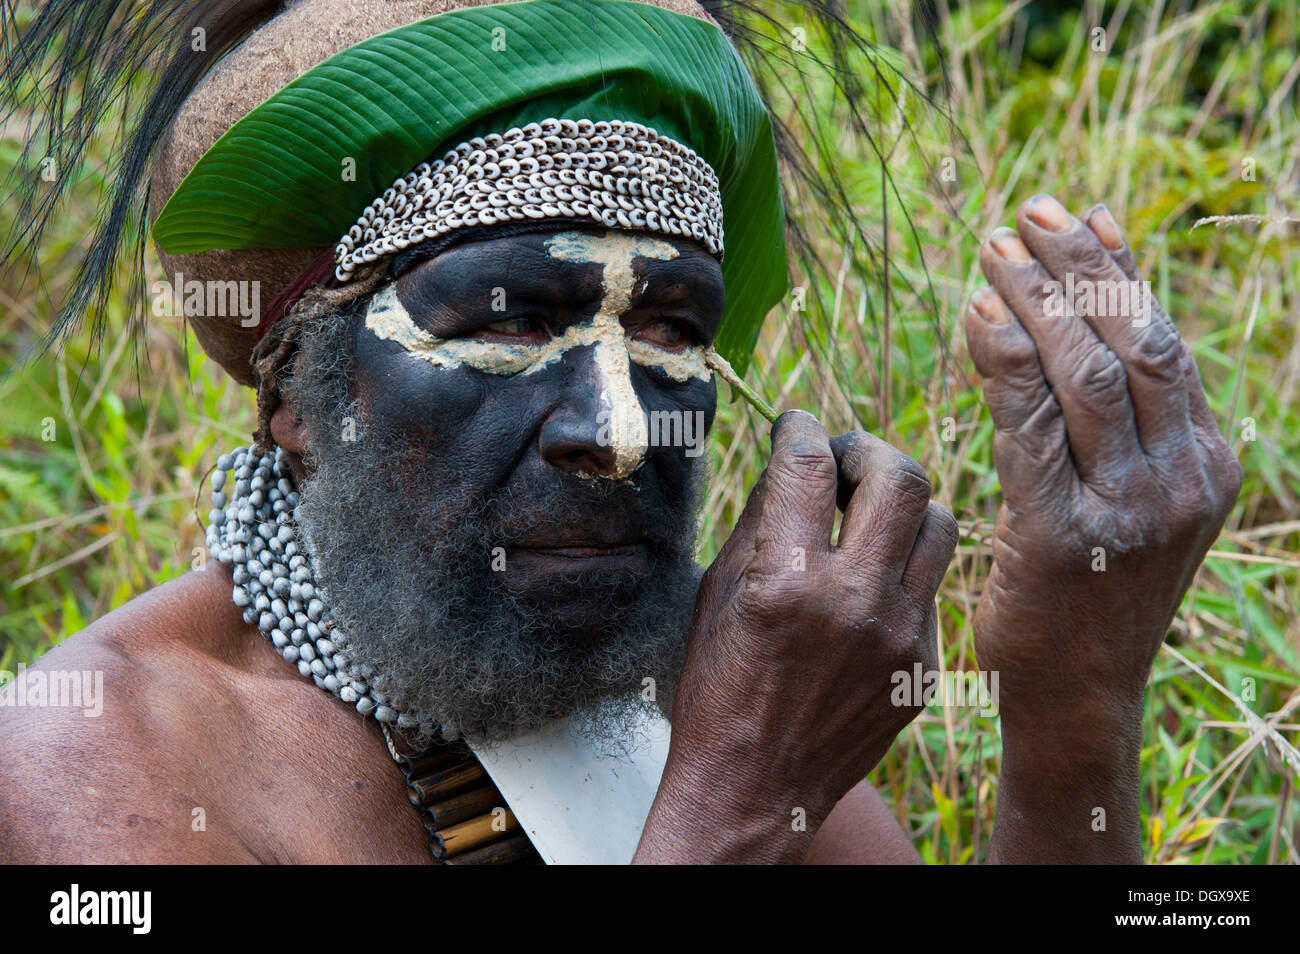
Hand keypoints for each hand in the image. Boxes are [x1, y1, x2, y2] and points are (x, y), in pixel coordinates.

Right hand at [636, 412, 956, 861]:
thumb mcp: (718, 595)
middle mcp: (854, 604)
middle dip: (868, 449)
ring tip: (868, 511)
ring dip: (902, 502)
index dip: (801, 428)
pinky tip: (869, 579)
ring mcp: (901, 638)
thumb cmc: (717, 689)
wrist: (754, 789)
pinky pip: (931, 585)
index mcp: (788, 582)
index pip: (809, 467)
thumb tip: (792, 461)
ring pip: (939, 524)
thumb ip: (760, 521)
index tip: (795, 424)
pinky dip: (902, 565)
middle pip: (900, 477)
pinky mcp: (924, 666)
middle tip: (843, 458)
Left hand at [966, 195, 1241, 729]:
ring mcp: (1132, 511)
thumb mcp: (1124, 492)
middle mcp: (1183, 480)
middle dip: (1077, 268)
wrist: (1075, 691)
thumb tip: (1099, 297)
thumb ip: (1118, 412)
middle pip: (1133, 342)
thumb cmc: (1089, 585)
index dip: (1118, 269)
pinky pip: (1033, 427)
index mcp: (1206, 462)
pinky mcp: (1067, 538)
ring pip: (1087, 374)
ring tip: (990, 252)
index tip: (1071, 213)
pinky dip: (1003, 362)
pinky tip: (976, 318)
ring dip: (1036, 301)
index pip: (1165, 340)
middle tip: (1022, 216)